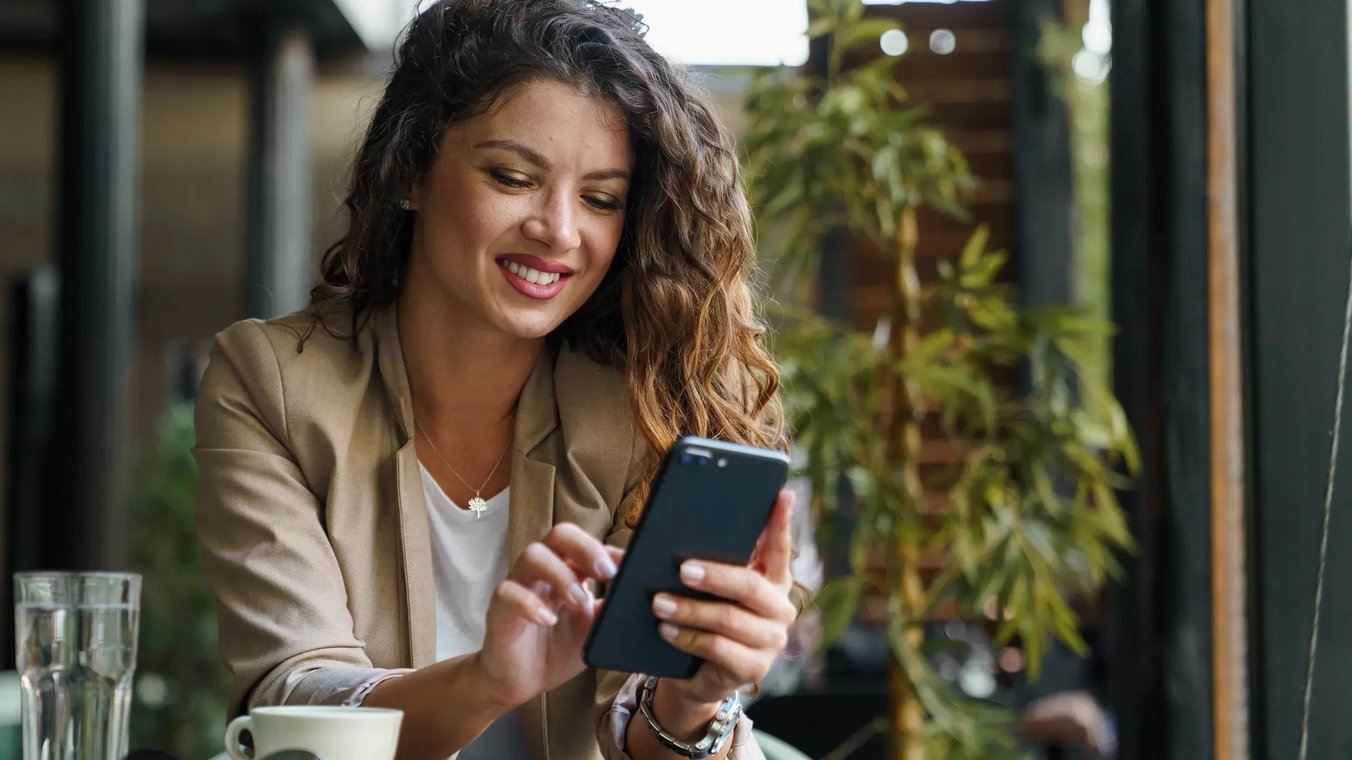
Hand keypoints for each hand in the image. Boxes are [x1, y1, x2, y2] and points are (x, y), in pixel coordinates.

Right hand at [476, 522, 622, 709]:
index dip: (609, 551)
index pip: (587, 544)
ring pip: (532, 554)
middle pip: (560, 534)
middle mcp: (544, 571)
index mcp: (569, 570)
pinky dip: (529, 603)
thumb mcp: (594, 632)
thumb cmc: (558, 650)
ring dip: (560, 574)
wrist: (522, 682)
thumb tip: (640, 597)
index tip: (630, 566)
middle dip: (585, 547)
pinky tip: (548, 619)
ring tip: (579, 601)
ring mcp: (519, 585)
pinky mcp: (499, 608)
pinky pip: (507, 592)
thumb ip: (610, 612)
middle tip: (606, 573)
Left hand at [652, 490, 797, 712]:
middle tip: (683, 569)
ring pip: (729, 619)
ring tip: (658, 602)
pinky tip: (666, 630)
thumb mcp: (698, 588)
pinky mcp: (754, 668)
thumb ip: (687, 563)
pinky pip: (718, 649)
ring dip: (689, 610)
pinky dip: (687, 637)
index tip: (781, 493)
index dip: (781, 521)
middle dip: (715, 575)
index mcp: (771, 579)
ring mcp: (770, 640)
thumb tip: (637, 545)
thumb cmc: (699, 618)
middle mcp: (779, 607)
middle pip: (750, 586)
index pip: (779, 546)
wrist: (696, 675)